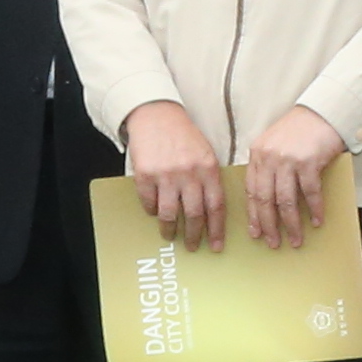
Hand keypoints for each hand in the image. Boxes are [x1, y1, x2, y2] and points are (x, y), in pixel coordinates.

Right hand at [122, 102, 224, 246]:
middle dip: (193, 235)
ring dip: (170, 230)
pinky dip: (152, 211)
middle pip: (193, 214)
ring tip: (170, 236)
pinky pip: (149, 203)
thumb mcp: (206, 154)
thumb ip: (210, 179)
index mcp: (209, 168)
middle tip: (192, 246)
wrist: (157, 115)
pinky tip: (154, 213)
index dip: (216, 229)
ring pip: (169, 214)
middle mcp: (189, 173)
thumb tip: (212, 213)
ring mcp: (166, 175)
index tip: (215, 246)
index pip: (216, 206)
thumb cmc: (184, 137)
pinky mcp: (145, 174)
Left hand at [243, 106, 348, 247]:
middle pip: (264, 200)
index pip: (251, 191)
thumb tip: (267, 201)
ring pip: (285, 201)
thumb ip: (267, 166)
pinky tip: (317, 221)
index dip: (253, 215)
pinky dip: (315, 209)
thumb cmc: (300, 131)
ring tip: (295, 239)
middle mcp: (268, 158)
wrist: (323, 113)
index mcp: (257, 155)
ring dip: (291, 224)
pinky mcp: (307, 161)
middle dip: (269, 226)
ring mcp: (287, 160)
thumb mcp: (275, 145)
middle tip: (273, 243)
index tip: (256, 233)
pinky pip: (310, 192)